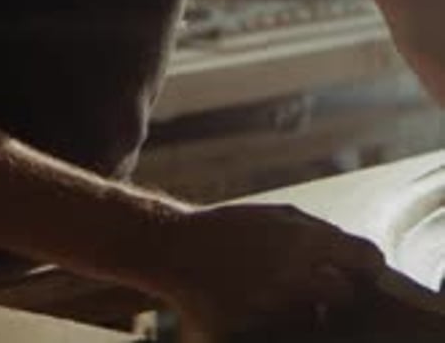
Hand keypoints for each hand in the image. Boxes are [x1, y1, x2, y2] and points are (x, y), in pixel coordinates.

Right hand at [161, 201, 384, 340]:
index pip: (366, 258)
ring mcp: (276, 308)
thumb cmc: (231, 228)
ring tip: (277, 293)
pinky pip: (283, 333)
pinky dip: (279, 324)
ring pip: (314, 317)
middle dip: (336, 292)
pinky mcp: (255, 333)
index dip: (368, 265)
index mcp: (304, 240)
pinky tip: (259, 306)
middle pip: (344, 295)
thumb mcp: (279, 215)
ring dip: (305, 309)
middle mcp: (295, 276)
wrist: (178, 249)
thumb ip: (319, 233)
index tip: (363, 270)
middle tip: (319, 286)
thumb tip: (351, 253)